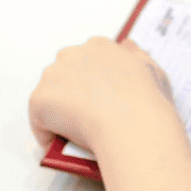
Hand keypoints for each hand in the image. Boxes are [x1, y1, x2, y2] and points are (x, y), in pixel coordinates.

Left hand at [29, 36, 174, 151]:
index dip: (93, 81)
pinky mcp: (39, 100)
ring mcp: (52, 76)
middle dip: (71, 93)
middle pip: (63, 75)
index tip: (101, 98)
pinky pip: (39, 121)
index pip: (87, 60)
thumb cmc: (146, 100)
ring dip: (59, 112)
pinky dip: (49, 134)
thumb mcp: (152, 70)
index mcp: (99, 46)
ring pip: (50, 97)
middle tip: (87, 116)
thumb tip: (126, 46)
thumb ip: (136, 56)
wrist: (131, 123)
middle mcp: (72, 54)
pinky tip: (64, 144)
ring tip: (77, 132)